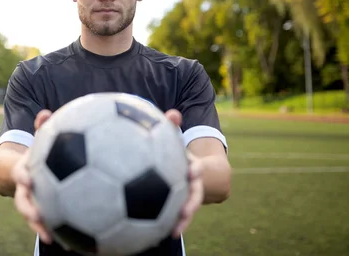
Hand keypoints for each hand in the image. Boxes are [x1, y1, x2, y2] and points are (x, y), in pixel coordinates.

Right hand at [11, 109, 53, 242]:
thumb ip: (42, 126)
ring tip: (51, 238)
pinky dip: (59, 233)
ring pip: (32, 218)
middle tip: (37, 216)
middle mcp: (25, 190)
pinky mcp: (42, 212)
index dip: (22, 177)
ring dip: (40, 228)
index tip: (28, 180)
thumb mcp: (39, 139)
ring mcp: (32, 202)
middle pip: (22, 202)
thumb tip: (45, 113)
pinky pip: (49, 224)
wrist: (23, 171)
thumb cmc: (37, 153)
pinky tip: (74, 244)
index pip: (19, 174)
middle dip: (28, 210)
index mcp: (24, 171)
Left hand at [165, 109, 203, 238]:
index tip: (193, 170)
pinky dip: (165, 225)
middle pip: (196, 196)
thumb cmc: (180, 153)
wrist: (197, 172)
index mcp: (194, 169)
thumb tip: (173, 113)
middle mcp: (193, 186)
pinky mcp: (179, 207)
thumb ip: (174, 127)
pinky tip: (151, 236)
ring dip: (182, 221)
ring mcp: (188, 197)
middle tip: (186, 211)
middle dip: (192, 204)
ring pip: (187, 211)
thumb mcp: (178, 141)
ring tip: (174, 233)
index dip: (196, 169)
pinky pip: (173, 217)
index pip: (197, 169)